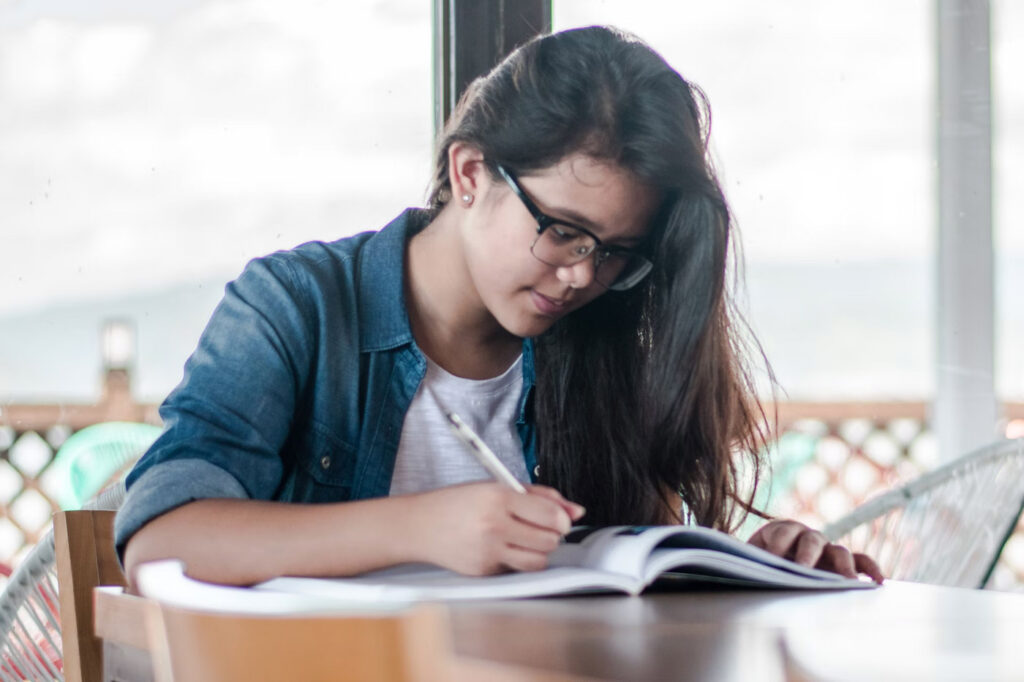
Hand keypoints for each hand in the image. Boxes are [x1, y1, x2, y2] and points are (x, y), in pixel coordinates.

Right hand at [407, 482, 585, 575]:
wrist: (419, 526)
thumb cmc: (458, 503)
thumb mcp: (496, 487)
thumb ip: (539, 496)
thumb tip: (576, 511)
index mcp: (498, 497)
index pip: (550, 514)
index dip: (562, 519)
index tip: (560, 519)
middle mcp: (493, 525)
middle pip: (549, 540)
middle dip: (551, 534)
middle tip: (539, 527)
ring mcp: (488, 551)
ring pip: (538, 560)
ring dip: (539, 551)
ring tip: (524, 539)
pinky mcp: (483, 571)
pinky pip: (516, 570)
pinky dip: (516, 560)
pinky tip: (501, 548)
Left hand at [748, 519, 883, 583]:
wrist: (767, 561)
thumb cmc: (757, 560)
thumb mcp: (750, 556)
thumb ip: (749, 557)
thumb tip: (736, 559)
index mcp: (781, 530)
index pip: (783, 532)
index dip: (778, 542)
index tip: (772, 556)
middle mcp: (807, 536)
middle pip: (812, 540)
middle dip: (808, 553)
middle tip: (804, 569)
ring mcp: (826, 549)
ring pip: (840, 551)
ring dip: (843, 564)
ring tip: (848, 580)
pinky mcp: (840, 562)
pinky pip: (860, 561)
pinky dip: (870, 568)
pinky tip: (878, 581)